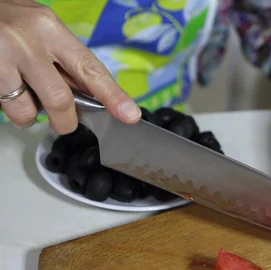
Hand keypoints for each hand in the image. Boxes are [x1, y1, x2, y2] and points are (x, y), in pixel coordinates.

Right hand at [0, 0, 139, 132]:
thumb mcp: (39, 29)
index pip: (90, 67)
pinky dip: (10, 108)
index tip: (130, 114)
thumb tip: (92, 96)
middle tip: (64, 121)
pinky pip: (5, 108)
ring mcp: (1, 57)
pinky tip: (6, 89)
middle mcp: (27, 40)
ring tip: (24, 95)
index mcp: (50, 28)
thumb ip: (63, 60)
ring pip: (28, 110)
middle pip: (61, 99)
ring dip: (30, 115)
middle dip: (66, 120)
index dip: (113, 95)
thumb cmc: (5, 21)